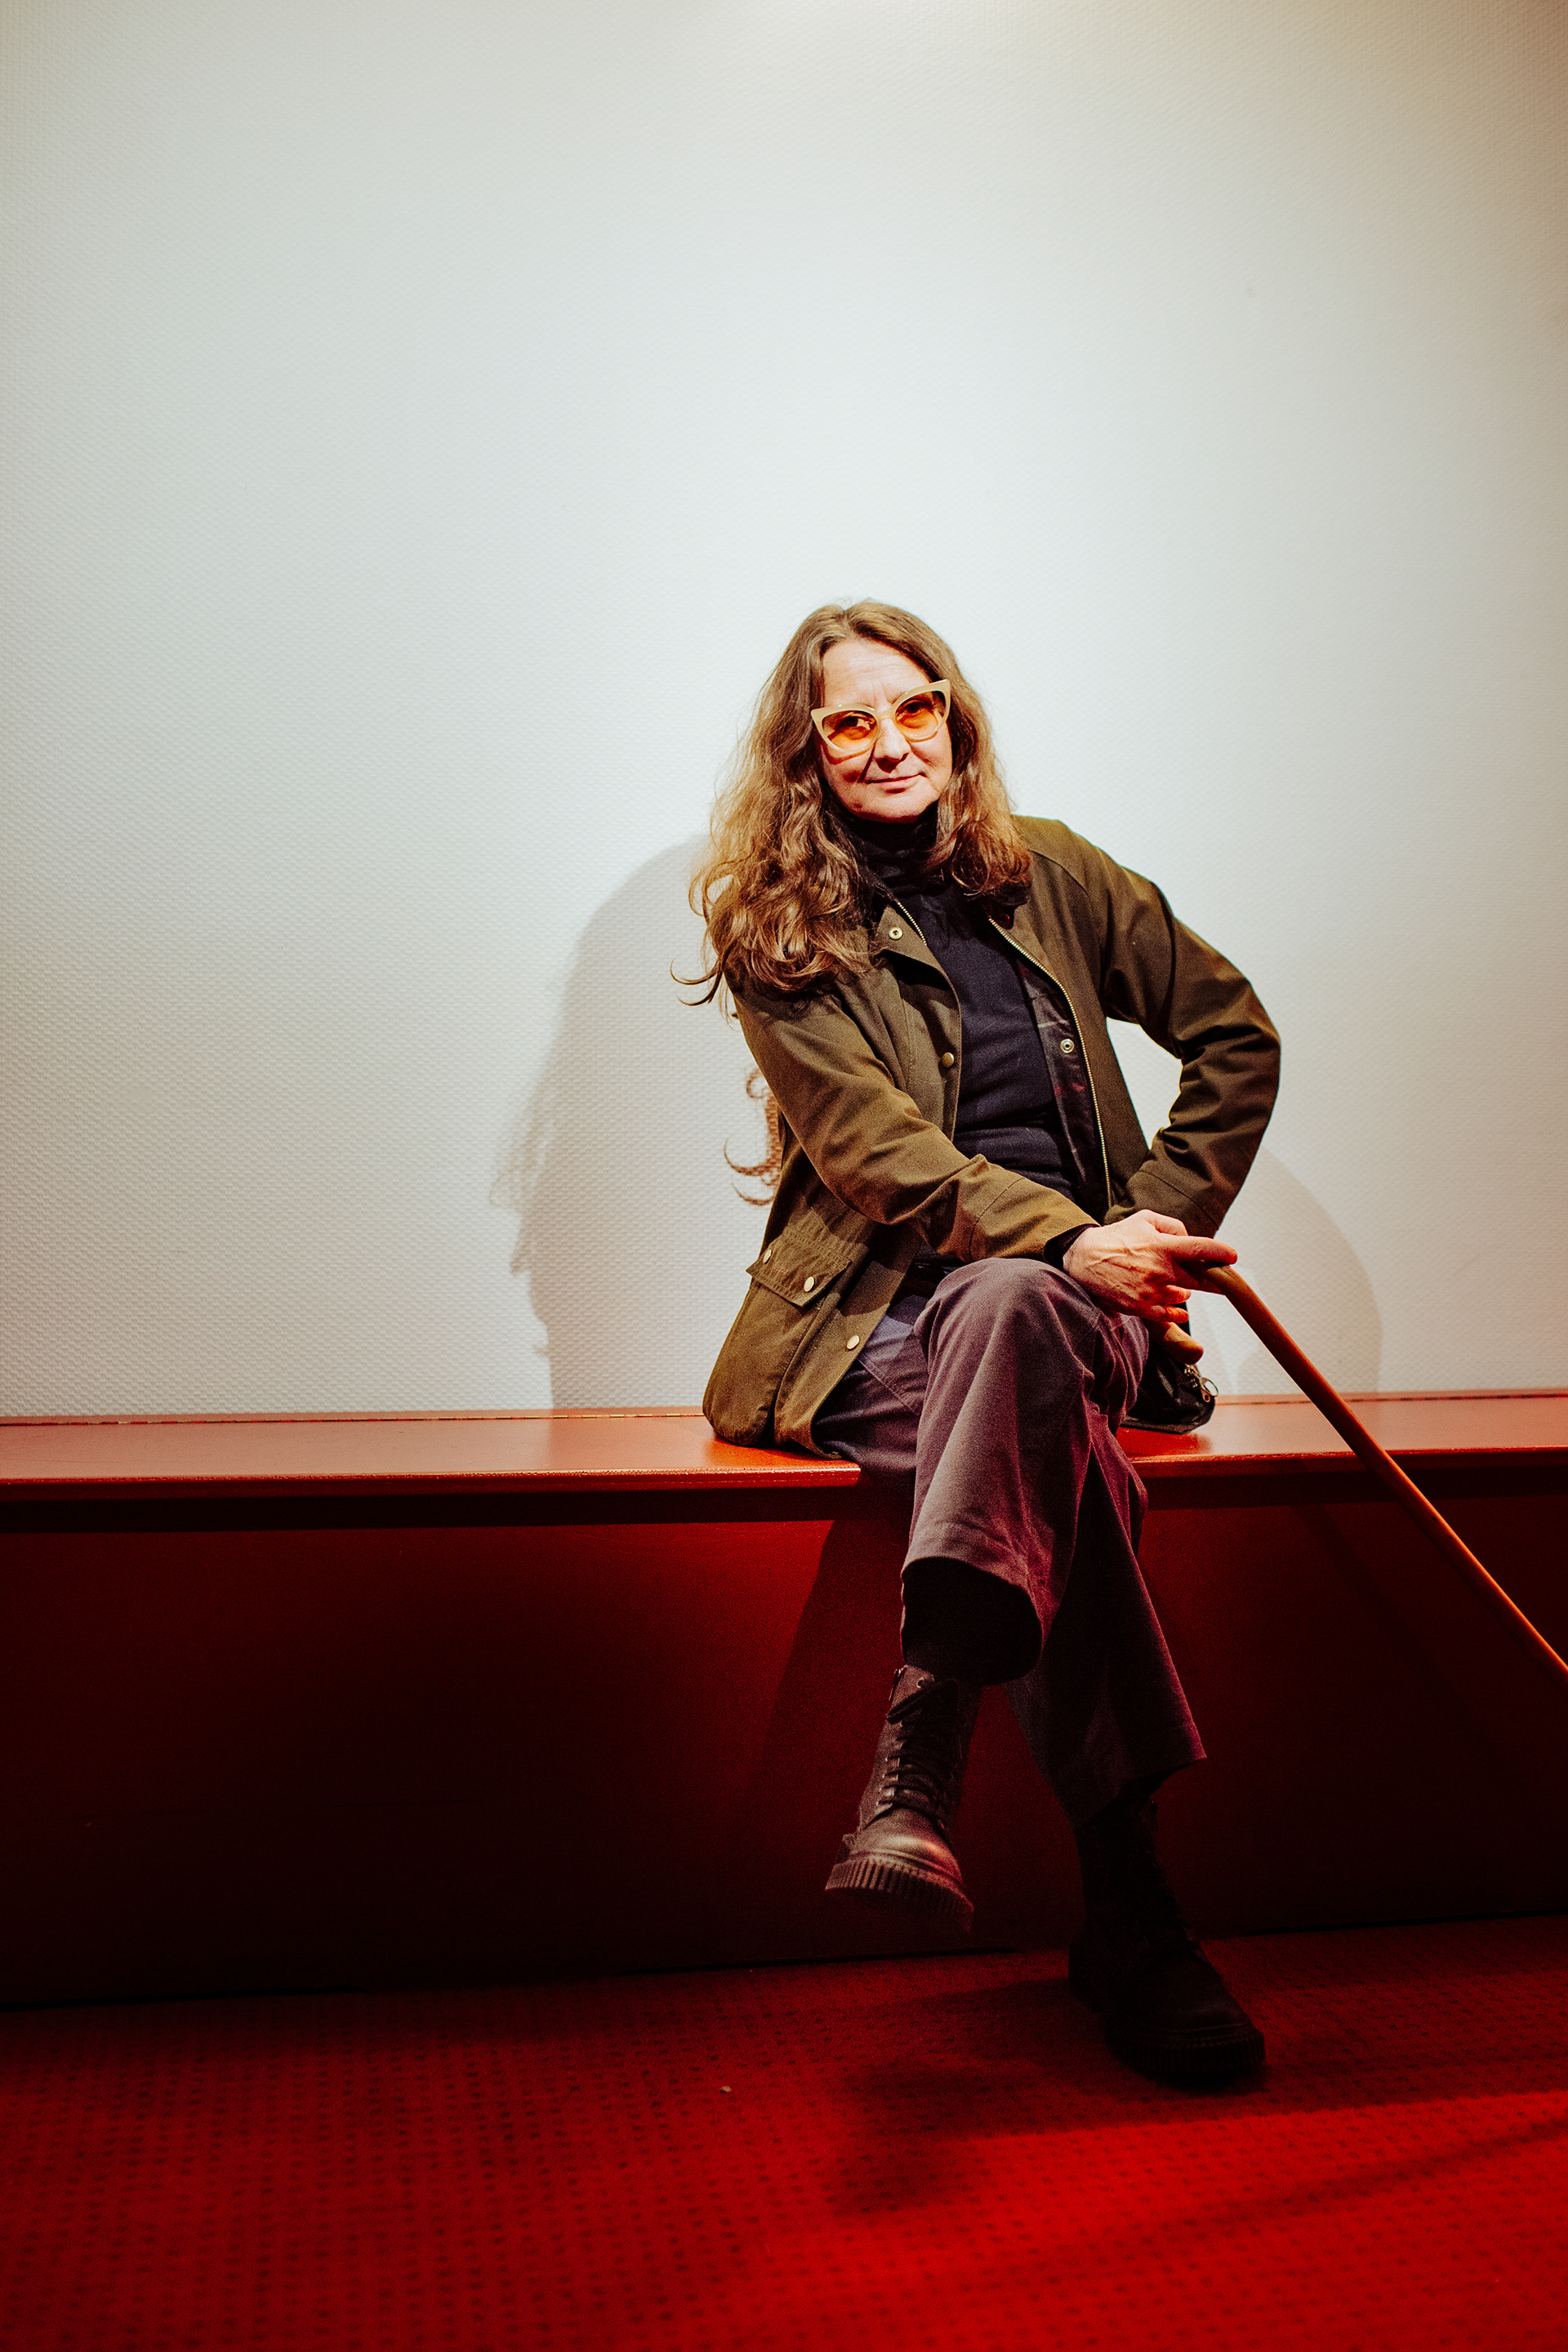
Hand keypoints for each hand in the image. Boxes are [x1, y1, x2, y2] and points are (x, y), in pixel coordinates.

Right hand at [1061, 1211, 1235, 1322]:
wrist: (1083, 1258)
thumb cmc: (1116, 1237)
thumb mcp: (1145, 1219)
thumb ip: (1172, 1226)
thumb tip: (1190, 1239)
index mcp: (1162, 1246)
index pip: (1199, 1249)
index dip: (1219, 1253)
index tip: (1232, 1257)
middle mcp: (1160, 1270)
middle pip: (1199, 1279)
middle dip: (1206, 1277)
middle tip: (1208, 1275)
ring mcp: (1151, 1292)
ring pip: (1184, 1296)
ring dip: (1183, 1290)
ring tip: (1166, 1281)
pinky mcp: (1141, 1308)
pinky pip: (1170, 1315)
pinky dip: (1177, 1312)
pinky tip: (1177, 1308)